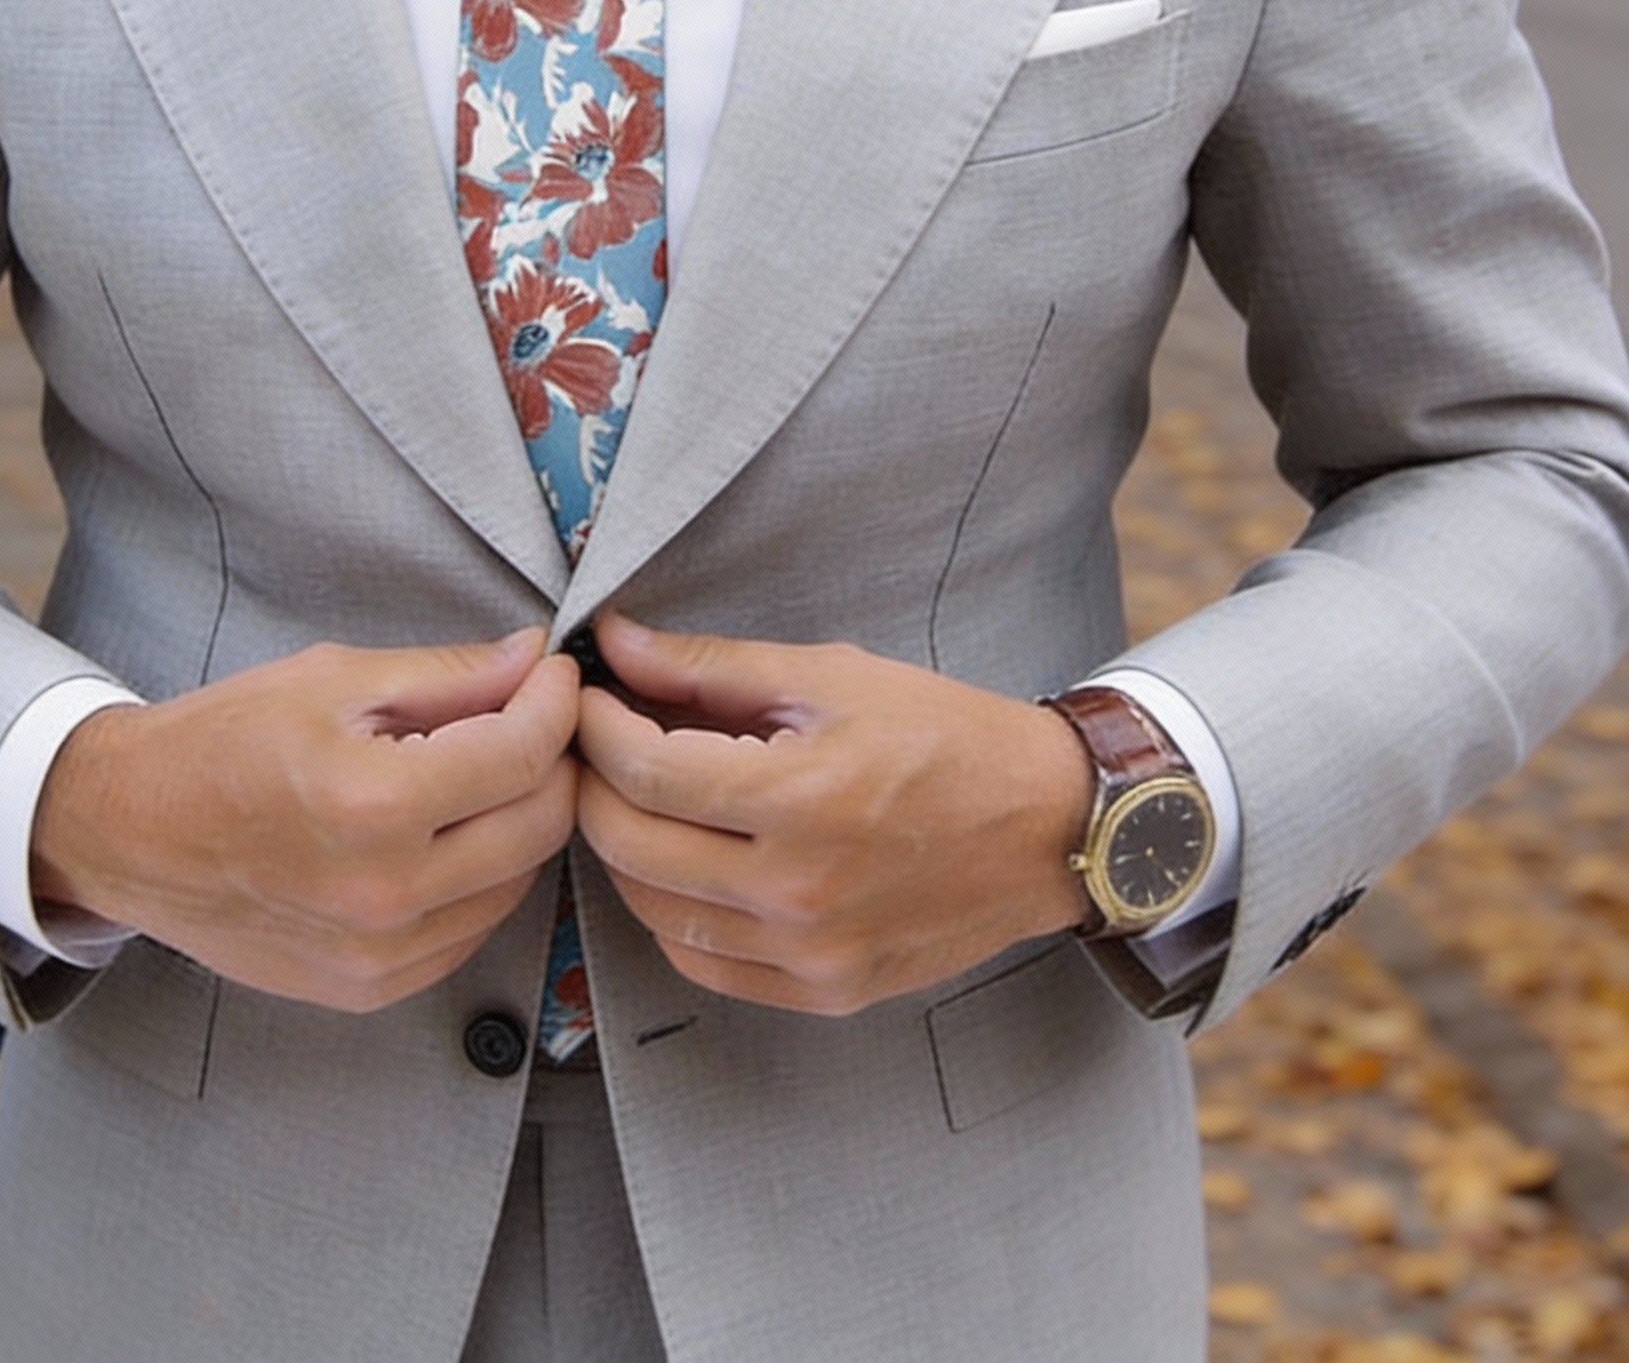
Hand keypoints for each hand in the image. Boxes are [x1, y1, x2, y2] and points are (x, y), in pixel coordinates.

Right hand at [30, 629, 578, 1011]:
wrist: (130, 830)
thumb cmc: (221, 741)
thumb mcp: (333, 679)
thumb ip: (448, 675)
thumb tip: (533, 660)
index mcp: (374, 805)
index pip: (523, 754)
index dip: (556, 701)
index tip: (553, 674)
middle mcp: (385, 893)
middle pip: (540, 824)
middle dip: (552, 759)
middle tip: (529, 716)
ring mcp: (379, 954)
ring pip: (518, 882)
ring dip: (520, 819)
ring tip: (480, 771)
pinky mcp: (370, 987)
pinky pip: (472, 929)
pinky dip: (481, 876)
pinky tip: (444, 832)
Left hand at [575, 615, 1093, 1015]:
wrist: (1049, 826)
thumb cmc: (948, 737)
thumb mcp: (831, 676)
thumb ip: (710, 666)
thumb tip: (616, 644)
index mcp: (801, 798)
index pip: (643, 771)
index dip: (595, 727)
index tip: (587, 697)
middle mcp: (799, 891)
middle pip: (631, 846)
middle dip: (594, 784)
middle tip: (598, 743)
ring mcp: (811, 955)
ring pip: (653, 913)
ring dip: (626, 850)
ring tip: (642, 797)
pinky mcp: (824, 992)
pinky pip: (703, 964)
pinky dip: (672, 913)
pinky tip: (686, 863)